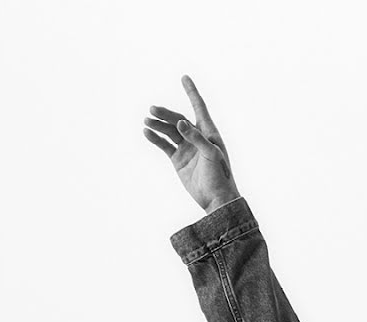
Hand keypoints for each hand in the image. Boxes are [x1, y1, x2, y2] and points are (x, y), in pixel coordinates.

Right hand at [143, 76, 239, 212]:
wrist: (216, 199)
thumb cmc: (219, 176)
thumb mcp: (211, 154)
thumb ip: (196, 137)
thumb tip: (180, 122)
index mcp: (209, 132)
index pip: (199, 107)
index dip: (192, 92)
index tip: (184, 77)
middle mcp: (196, 137)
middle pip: (178, 119)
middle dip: (165, 113)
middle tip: (153, 109)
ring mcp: (186, 148)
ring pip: (169, 131)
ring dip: (158, 125)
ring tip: (147, 121)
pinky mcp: (178, 160)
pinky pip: (164, 145)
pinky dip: (155, 138)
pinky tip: (147, 132)